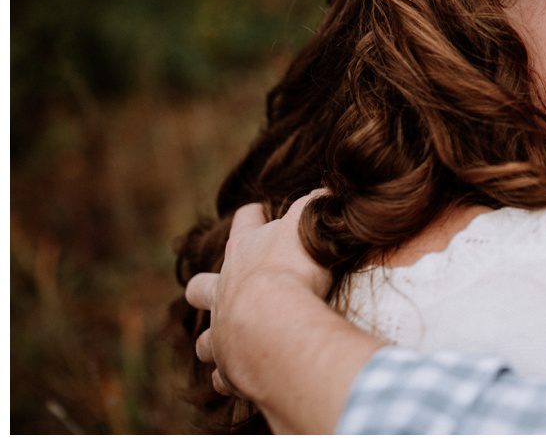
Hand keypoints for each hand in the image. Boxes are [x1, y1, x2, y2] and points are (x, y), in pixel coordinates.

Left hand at [185, 189, 332, 398]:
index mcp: (244, 252)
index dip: (251, 216)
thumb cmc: (290, 268)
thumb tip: (328, 187)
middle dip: (207, 285)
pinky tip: (238, 375)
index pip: (244, 224)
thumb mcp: (308, 223)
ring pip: (205, 337)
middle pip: (202, 285)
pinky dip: (229, 375)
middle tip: (221, 286)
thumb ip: (317, 202)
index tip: (256, 211)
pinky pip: (223, 374)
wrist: (273, 321)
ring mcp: (222, 329)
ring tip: (226, 339)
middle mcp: (224, 290)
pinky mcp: (229, 363)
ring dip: (213, 338)